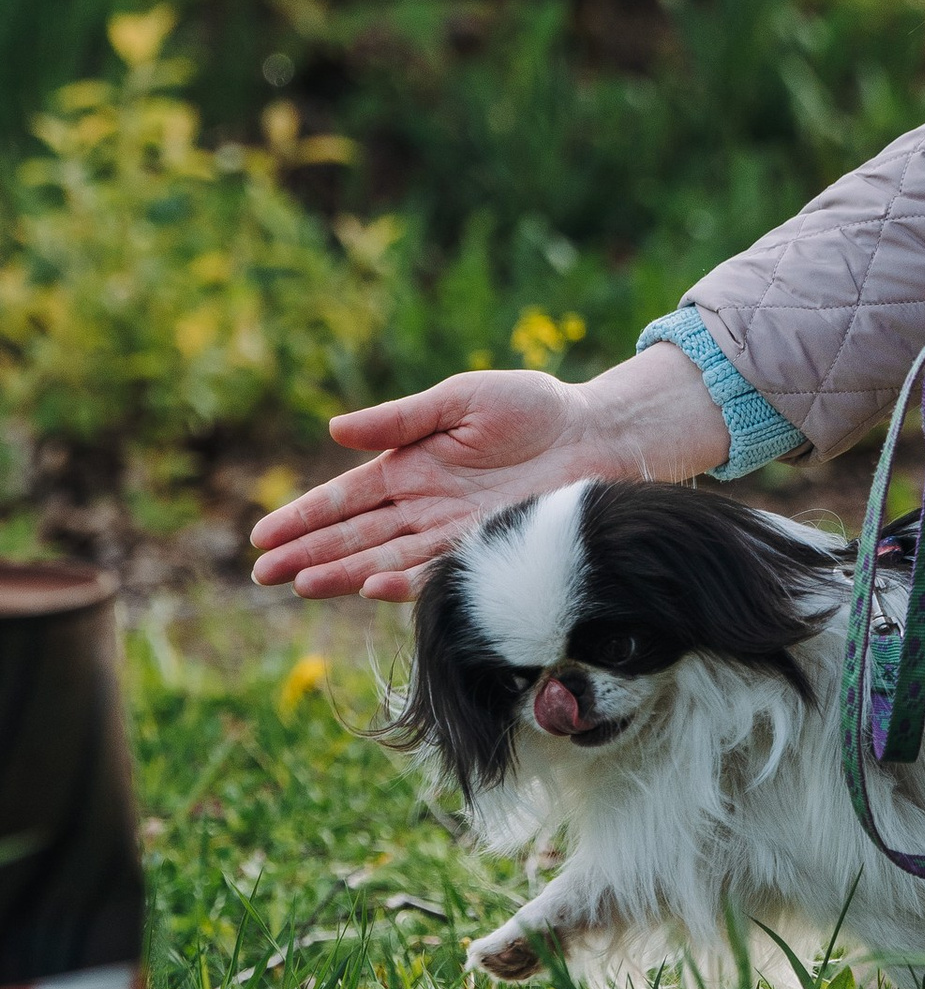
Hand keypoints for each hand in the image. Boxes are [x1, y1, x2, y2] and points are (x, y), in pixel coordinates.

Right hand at [247, 346, 729, 598]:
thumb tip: (335, 430)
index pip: (345, 499)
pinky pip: (438, 570)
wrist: (596, 434)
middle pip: (355, 537)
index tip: (264, 536)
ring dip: (343, 574)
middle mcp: (424, 506)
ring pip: (386, 559)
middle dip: (308, 554)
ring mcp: (453, 531)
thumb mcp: (459, 400)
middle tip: (263, 574)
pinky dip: (405, 581)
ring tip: (301, 586)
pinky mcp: (486, 548)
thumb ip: (400, 418)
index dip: (304, 517)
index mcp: (409, 467)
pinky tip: (370, 588)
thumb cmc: (531, 408)